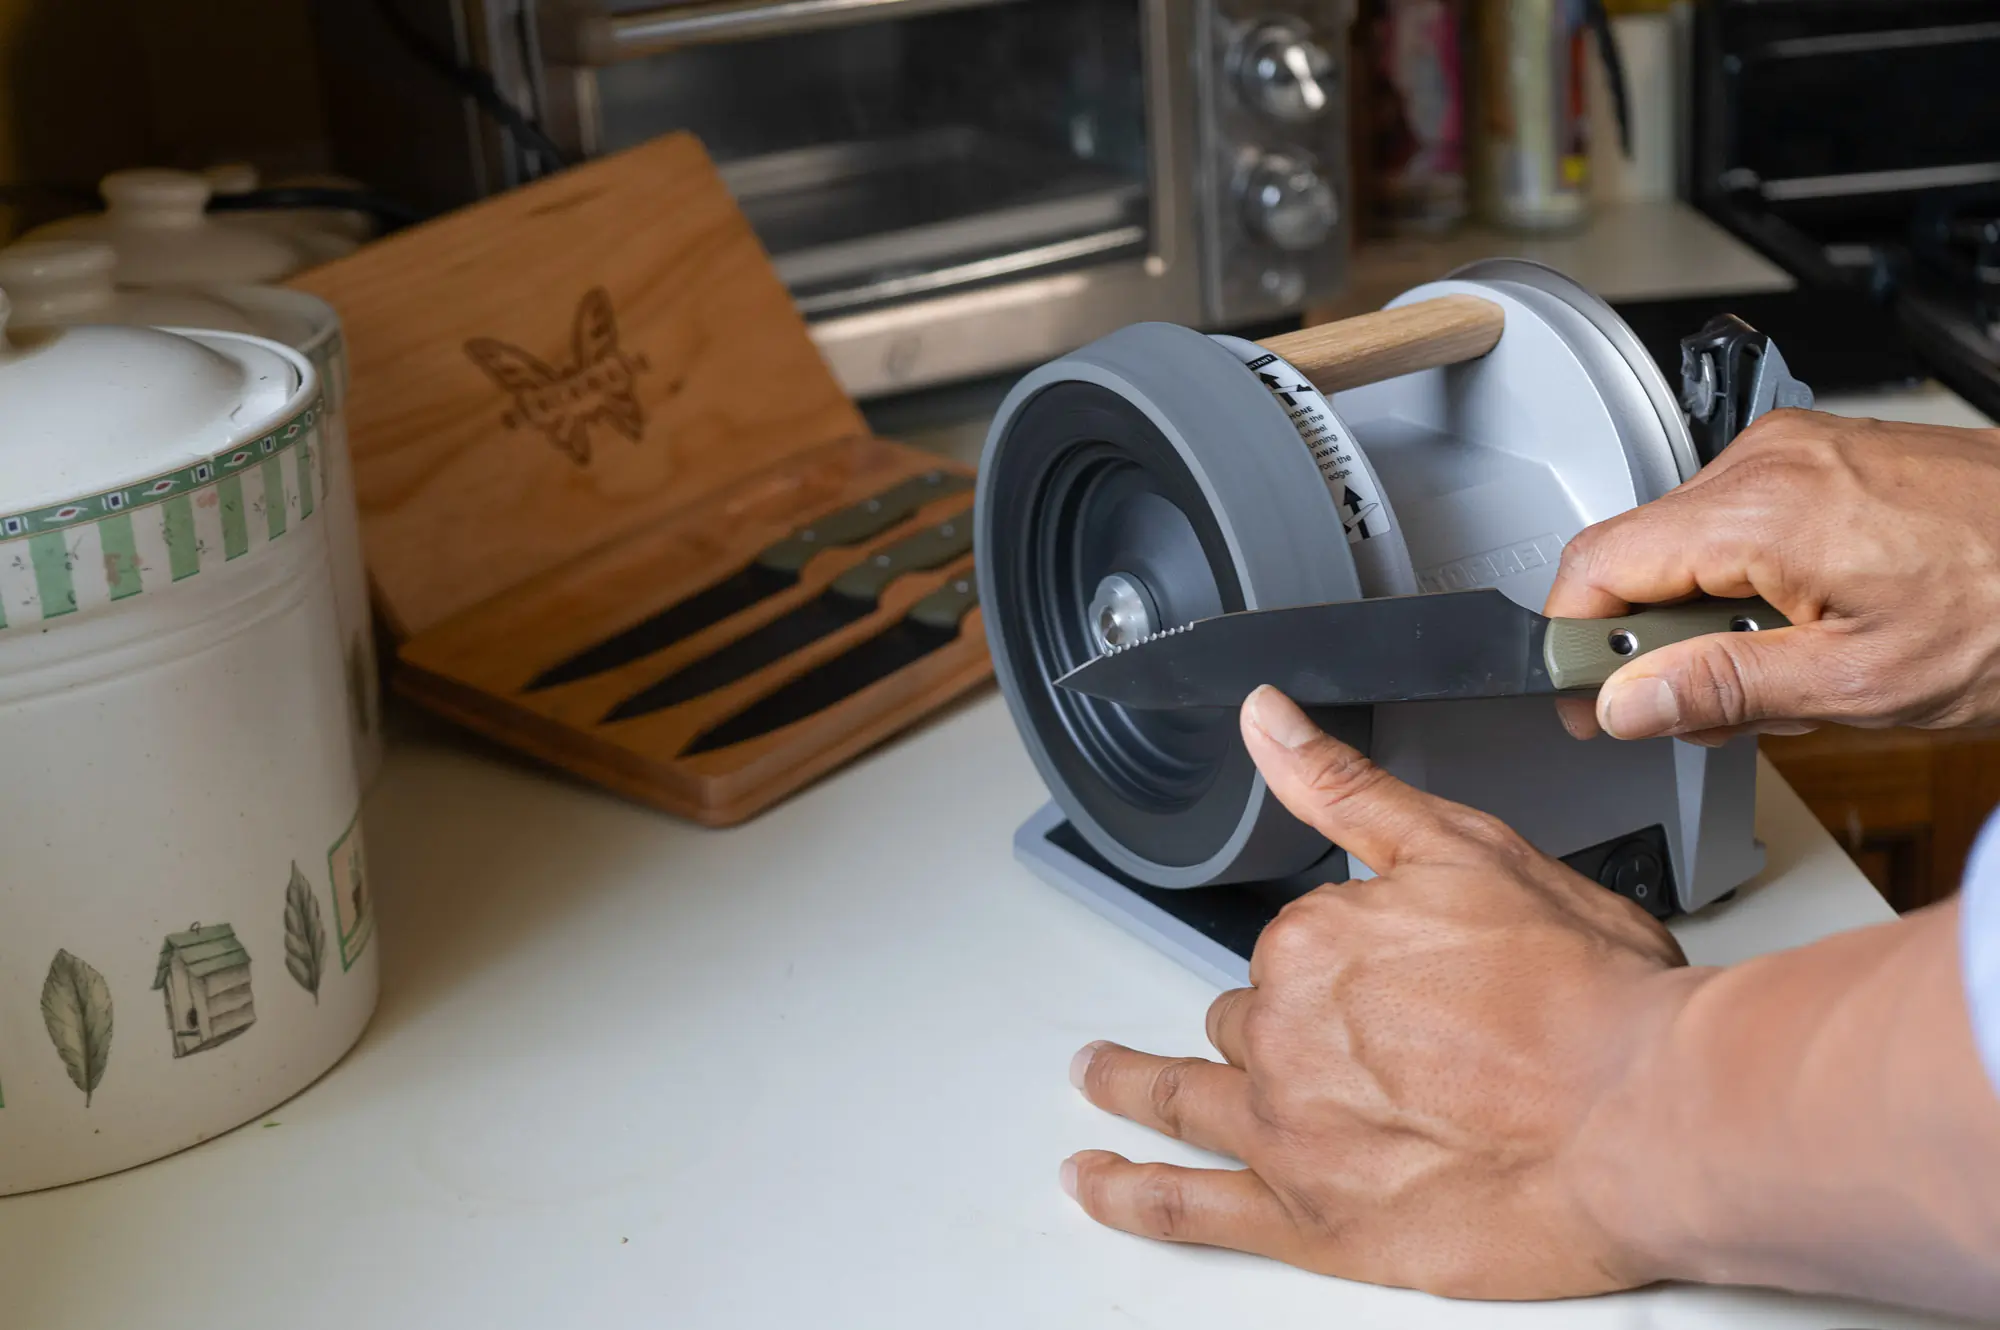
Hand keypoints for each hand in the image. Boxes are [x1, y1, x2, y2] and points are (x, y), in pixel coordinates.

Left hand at [1060, 686, 1701, 1298]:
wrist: (1646, 1114)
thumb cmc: (1587, 995)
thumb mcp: (1466, 847)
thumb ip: (1346, 788)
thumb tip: (1265, 717)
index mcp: (1315, 939)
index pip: (1296, 947)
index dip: (1346, 959)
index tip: (1394, 973)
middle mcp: (1284, 1032)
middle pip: (1250, 1021)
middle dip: (1275, 1024)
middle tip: (1336, 1041)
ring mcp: (1288, 1130)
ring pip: (1188, 1095)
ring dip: (1133, 1082)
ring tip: (1098, 1076)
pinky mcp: (1307, 1220)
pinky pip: (1186, 1206)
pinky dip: (1127, 1192)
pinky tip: (1094, 1180)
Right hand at [1545, 409, 1999, 742]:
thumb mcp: (1864, 683)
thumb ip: (1723, 689)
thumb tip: (1625, 702)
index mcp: (1762, 510)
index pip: (1595, 567)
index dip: (1577, 647)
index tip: (1594, 704)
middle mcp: (1768, 460)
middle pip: (1636, 556)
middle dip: (1657, 643)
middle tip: (1720, 708)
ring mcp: (1797, 450)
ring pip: (1684, 543)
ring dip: (1708, 617)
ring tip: (1792, 664)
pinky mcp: (1822, 456)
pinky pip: (1736, 521)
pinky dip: (1748, 582)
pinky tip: (1812, 622)